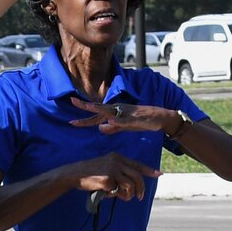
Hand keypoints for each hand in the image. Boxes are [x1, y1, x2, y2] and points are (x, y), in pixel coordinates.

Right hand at [66, 151, 158, 201]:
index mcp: (117, 157)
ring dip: (128, 195)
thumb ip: (119, 174)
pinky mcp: (108, 178)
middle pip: (137, 176)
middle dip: (141, 189)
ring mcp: (113, 169)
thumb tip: (131, 188)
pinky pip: (118, 191)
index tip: (159, 174)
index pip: (137, 164)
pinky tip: (106, 194)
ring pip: (130, 185)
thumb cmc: (89, 174)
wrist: (74, 174)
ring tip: (121, 197)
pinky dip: (114, 195)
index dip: (149, 170)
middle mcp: (117, 161)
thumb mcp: (106, 168)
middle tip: (140, 198)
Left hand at [69, 96, 191, 137]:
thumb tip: (99, 129)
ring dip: (99, 109)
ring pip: (110, 111)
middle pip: (99, 110)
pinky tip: (110, 121)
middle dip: (86, 106)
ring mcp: (127, 112)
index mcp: (115, 113)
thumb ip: (112, 129)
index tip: (71, 122)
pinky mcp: (136, 117)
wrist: (160, 119)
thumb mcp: (124, 127)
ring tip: (87, 107)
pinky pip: (126, 119)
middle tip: (72, 101)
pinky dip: (118, 121)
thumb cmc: (141, 122)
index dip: (84, 119)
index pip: (96, 117)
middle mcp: (118, 110)